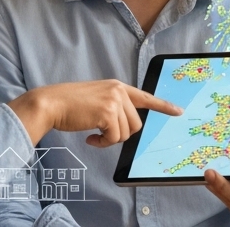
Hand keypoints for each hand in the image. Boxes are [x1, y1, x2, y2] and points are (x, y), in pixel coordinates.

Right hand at [8, 79, 181, 146]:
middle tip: (101, 133)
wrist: (51, 103)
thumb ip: (114, 106)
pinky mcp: (107, 113)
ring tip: (94, 134)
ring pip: (126, 133)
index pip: (145, 96)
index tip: (178, 111)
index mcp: (117, 86)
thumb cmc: (70, 105)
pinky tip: (90, 138)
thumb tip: (126, 126)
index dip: (163, 106)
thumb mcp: (97, 99)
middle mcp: (118, 91)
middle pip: (135, 124)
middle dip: (120, 134)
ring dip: (110, 139)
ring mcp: (114, 101)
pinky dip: (102, 143)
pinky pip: (114, 138)